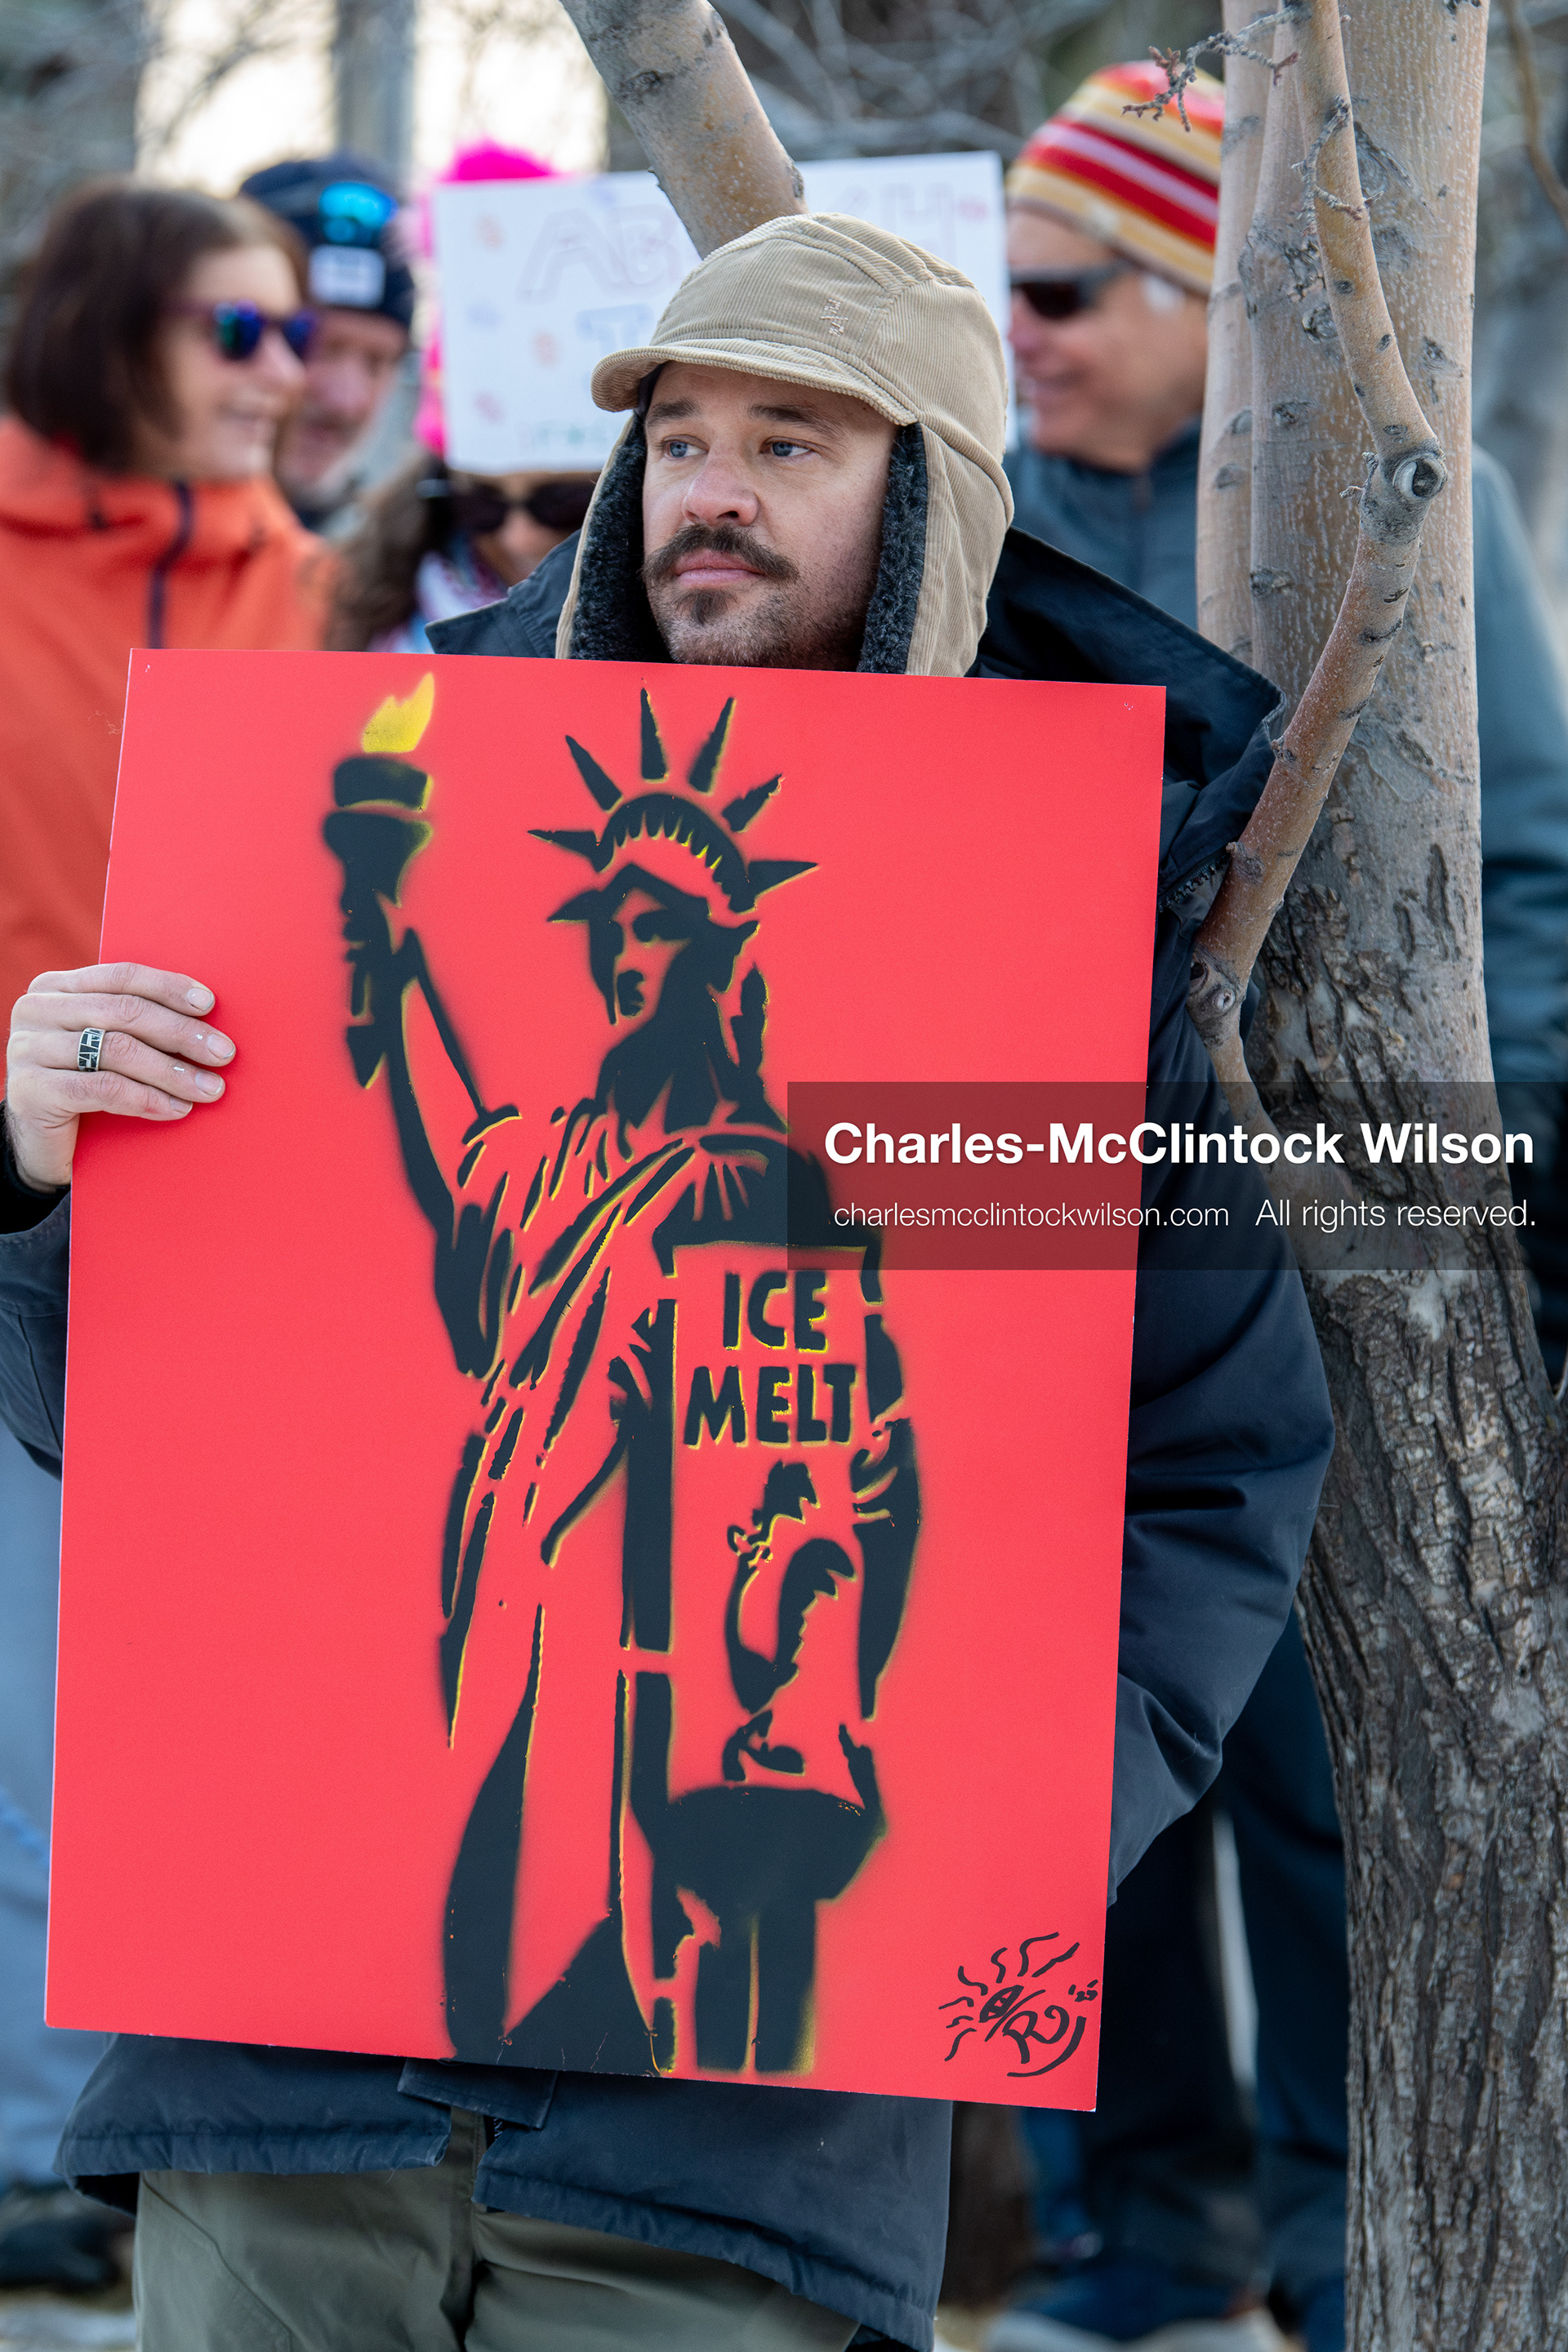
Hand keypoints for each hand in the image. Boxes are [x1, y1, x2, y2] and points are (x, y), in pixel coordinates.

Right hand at [5, 963, 234, 1191]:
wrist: (43, 1141)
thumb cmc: (86, 1084)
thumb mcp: (105, 1044)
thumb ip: (135, 1023)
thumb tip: (206, 1015)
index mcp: (55, 987)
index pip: (121, 977)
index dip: (168, 988)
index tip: (209, 1004)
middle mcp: (36, 1010)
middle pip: (123, 1012)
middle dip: (180, 1033)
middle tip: (222, 1053)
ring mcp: (28, 1049)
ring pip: (116, 1050)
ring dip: (171, 1071)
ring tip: (208, 1088)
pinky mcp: (31, 1090)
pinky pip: (102, 1088)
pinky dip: (146, 1098)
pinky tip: (176, 1109)